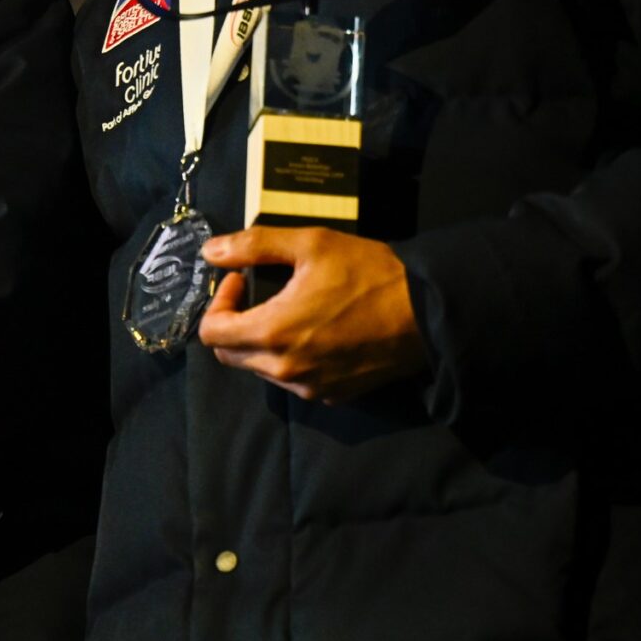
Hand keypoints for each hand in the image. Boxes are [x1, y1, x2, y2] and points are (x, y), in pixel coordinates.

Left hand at [196, 226, 429, 402]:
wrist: (429, 314)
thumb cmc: (370, 274)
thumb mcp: (311, 245)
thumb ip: (254, 246)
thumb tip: (211, 252)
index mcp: (273, 333)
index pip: (211, 334)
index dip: (218, 304)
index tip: (240, 281)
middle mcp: (286, 369)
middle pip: (230, 355)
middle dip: (233, 323)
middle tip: (256, 294)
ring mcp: (311, 387)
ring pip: (260, 369)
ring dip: (261, 341)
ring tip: (288, 310)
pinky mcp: (333, 396)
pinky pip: (293, 380)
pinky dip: (290, 358)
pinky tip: (314, 332)